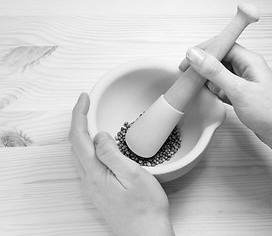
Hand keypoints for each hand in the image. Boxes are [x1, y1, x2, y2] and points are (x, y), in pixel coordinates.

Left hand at [68, 93, 173, 235]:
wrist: (146, 234)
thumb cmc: (145, 208)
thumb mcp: (133, 176)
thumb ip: (112, 154)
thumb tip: (99, 135)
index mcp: (95, 173)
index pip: (78, 137)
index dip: (79, 114)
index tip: (84, 98)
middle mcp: (89, 180)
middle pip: (75, 144)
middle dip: (79, 120)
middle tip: (88, 104)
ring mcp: (93, 186)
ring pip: (80, 153)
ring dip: (83, 132)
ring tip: (92, 118)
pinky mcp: (100, 190)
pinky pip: (89, 162)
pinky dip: (90, 146)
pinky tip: (100, 144)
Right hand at [181, 43, 271, 155]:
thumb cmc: (271, 112)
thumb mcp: (239, 90)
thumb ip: (215, 72)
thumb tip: (195, 54)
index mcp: (249, 60)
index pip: (222, 45)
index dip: (203, 51)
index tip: (187, 61)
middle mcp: (248, 69)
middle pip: (220, 58)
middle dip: (203, 65)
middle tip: (187, 75)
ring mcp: (246, 83)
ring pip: (221, 74)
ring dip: (208, 78)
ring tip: (196, 86)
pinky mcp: (244, 96)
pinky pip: (224, 87)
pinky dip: (215, 90)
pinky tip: (209, 96)